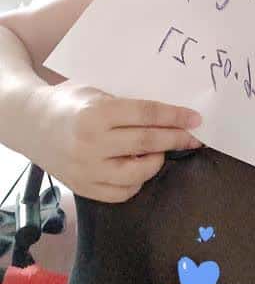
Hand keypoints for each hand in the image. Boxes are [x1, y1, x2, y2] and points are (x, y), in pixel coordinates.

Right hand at [27, 80, 202, 202]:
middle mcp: (92, 143)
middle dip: (176, 139)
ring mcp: (87, 169)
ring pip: (137, 173)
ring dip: (157, 161)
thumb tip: (167, 116)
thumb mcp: (96, 91)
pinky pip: (121, 192)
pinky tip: (141, 168)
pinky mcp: (83, 187)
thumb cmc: (68, 102)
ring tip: (161, 151)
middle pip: (147, 142)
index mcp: (97, 113)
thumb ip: (126, 105)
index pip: (146, 115)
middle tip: (193, 137)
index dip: (174, 117)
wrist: (30, 123)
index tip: (195, 119)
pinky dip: (137, 181)